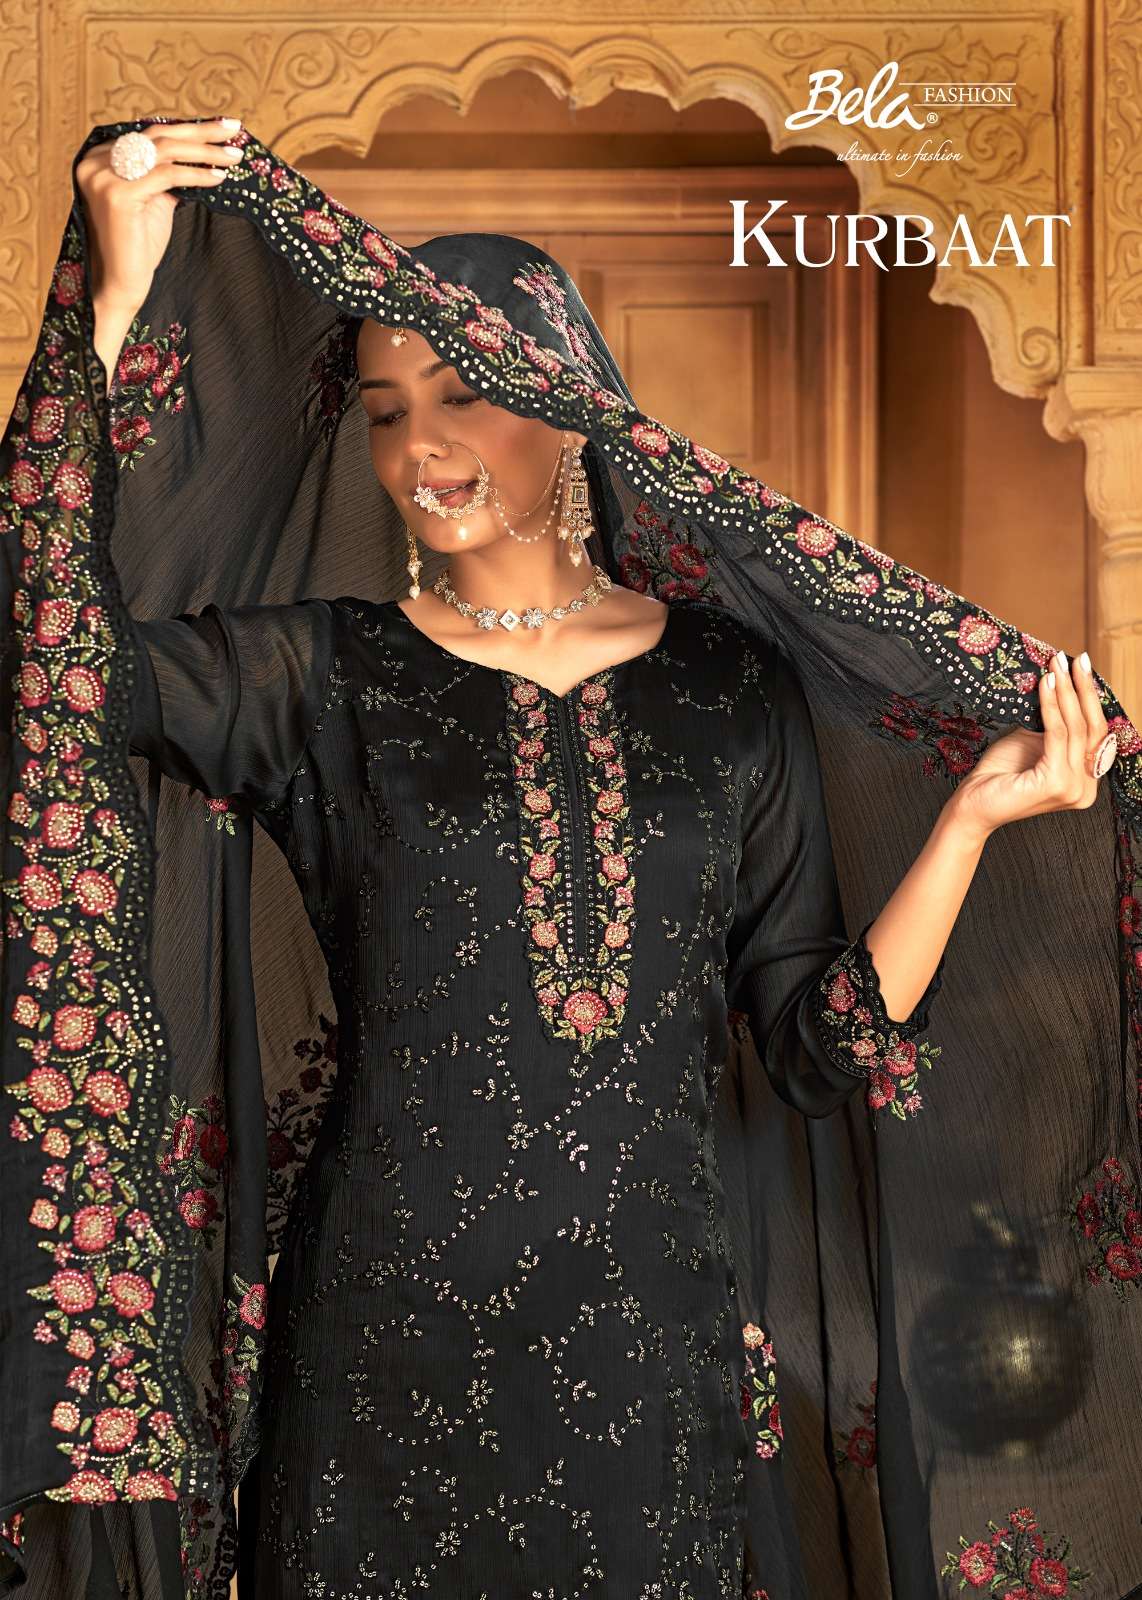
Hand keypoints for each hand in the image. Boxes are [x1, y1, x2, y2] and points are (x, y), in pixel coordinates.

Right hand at [76, 117, 245, 310]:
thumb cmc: (139, 246)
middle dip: (200, 131)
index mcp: (100, 157)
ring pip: (165, 152)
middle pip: (158, 136)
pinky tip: (220, 177)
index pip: (151, 134)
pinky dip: (197, 175)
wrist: (122, 284)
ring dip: (205, 152)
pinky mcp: (118, 194)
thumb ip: (168, 173)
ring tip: (234, 155)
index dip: (187, 129)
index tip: (220, 127)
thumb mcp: (155, 200)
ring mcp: (103, 176)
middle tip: (233, 128)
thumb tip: (202, 153)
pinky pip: (168, 176)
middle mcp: (96, 161)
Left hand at [947, 649, 1112, 841]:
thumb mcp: (1033, 742)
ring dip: (1066, 691)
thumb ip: (1052, 724)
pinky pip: (1057, 734)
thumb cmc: (999, 774)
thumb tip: (1059, 684)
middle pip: (1092, 728)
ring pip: (1075, 728)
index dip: (1090, 699)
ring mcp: (1074, 788)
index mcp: (1085, 780)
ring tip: (1057, 665)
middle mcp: (1086, 789)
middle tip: (1075, 659)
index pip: (1096, 733)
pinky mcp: (1056, 783)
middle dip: (1083, 689)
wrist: (972, 804)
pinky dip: (1051, 705)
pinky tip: (1045, 684)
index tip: (1081, 668)